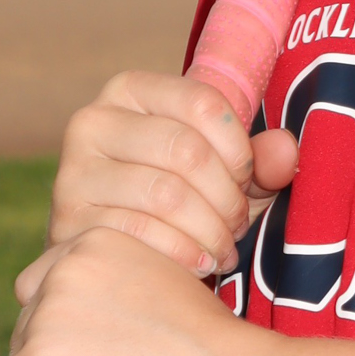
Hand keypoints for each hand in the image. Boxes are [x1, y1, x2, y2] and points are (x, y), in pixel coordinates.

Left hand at [0, 224, 273, 355]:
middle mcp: (66, 267)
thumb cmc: (224, 351)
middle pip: (29, 319)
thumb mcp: (176, 289)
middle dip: (44, 354)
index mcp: (99, 241)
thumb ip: (146, 287)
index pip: (48, 282)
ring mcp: (50, 315)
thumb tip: (129, 316)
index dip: (57, 322)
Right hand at [44, 70, 300, 279]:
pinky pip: (140, 234)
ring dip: (210, 230)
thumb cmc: (184, 200)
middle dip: (227, 196)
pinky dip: (183, 253)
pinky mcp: (68, 222)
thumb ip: (263, 159)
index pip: (202, 102)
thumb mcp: (227, 174)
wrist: (121, 253)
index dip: (239, 149)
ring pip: (165, 195)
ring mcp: (73, 172)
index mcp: (131, 90)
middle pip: (185, 150)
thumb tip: (286, 150)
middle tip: (239, 225)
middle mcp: (92, 121)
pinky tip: (200, 265)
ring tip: (224, 248)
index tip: (247, 181)